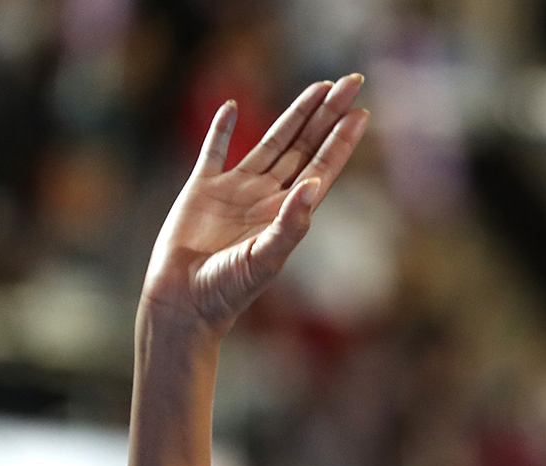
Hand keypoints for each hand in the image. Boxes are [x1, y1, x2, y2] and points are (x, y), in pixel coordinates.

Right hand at [140, 75, 369, 333]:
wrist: (183, 302)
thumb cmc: (227, 289)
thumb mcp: (265, 259)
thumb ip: (291, 223)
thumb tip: (313, 185)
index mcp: (287, 213)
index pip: (321, 168)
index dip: (341, 141)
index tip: (362, 112)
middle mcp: (266, 198)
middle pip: (304, 147)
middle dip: (327, 115)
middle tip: (352, 82)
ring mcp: (235, 191)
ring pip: (271, 142)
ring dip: (294, 115)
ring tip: (319, 87)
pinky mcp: (202, 189)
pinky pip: (214, 150)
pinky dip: (222, 128)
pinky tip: (232, 107)